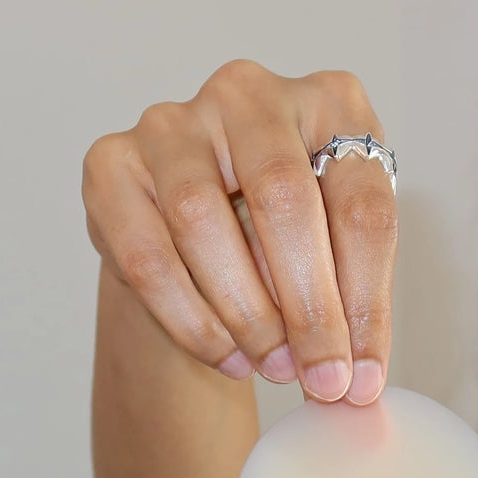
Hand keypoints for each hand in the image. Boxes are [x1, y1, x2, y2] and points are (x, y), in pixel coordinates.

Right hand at [82, 58, 395, 404]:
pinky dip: (191, 319)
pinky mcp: (111, 163)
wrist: (206, 230)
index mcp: (332, 104)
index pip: (361, 205)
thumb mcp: (338, 255)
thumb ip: (351, 304)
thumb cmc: (290, 236)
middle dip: (309, 309)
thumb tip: (355, 383)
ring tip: (276, 368)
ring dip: (247, 315)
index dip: (366, 301)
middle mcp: (251, 94)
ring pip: (202, 221)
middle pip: (283, 200)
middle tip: (321, 379)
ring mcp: (174, 122)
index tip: (364, 375)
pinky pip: (146, 253)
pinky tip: (227, 356)